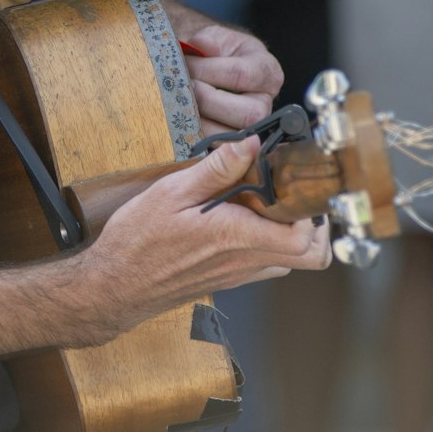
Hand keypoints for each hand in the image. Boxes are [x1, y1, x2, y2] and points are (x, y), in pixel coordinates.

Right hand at [79, 136, 330, 339]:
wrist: (115, 286)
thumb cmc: (137, 242)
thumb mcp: (171, 193)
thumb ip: (216, 169)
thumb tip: (251, 145)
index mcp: (235, 236)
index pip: (303, 237)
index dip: (312, 211)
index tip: (297, 184)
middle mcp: (244, 261)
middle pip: (311, 257)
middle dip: (317, 226)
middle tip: (296, 195)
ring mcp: (238, 274)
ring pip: (290, 261)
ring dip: (292, 234)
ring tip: (267, 204)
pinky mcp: (227, 279)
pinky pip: (264, 264)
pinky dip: (267, 243)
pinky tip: (242, 221)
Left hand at [181, 22, 282, 137]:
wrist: (211, 68)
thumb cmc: (217, 52)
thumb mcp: (215, 38)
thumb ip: (208, 39)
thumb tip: (203, 46)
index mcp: (267, 72)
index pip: (241, 75)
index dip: (208, 70)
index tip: (185, 63)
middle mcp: (266, 102)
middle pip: (246, 113)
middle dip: (207, 100)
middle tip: (183, 87)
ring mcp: (253, 126)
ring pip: (232, 134)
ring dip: (200, 119)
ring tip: (179, 102)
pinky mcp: (234, 142)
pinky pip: (216, 146)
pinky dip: (195, 133)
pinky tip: (180, 117)